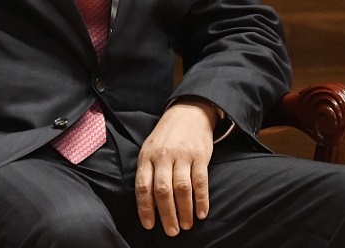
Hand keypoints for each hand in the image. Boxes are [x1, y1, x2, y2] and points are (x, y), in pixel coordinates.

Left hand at [135, 97, 217, 235]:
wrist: (188, 112)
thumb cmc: (166, 137)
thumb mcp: (150, 149)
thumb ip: (148, 173)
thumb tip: (149, 206)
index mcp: (147, 156)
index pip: (143, 186)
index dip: (145, 208)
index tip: (149, 225)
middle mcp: (163, 156)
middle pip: (163, 190)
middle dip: (167, 214)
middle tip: (171, 231)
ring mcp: (182, 155)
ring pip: (182, 188)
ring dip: (184, 210)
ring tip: (186, 225)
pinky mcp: (200, 156)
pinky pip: (200, 181)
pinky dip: (201, 200)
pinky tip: (202, 213)